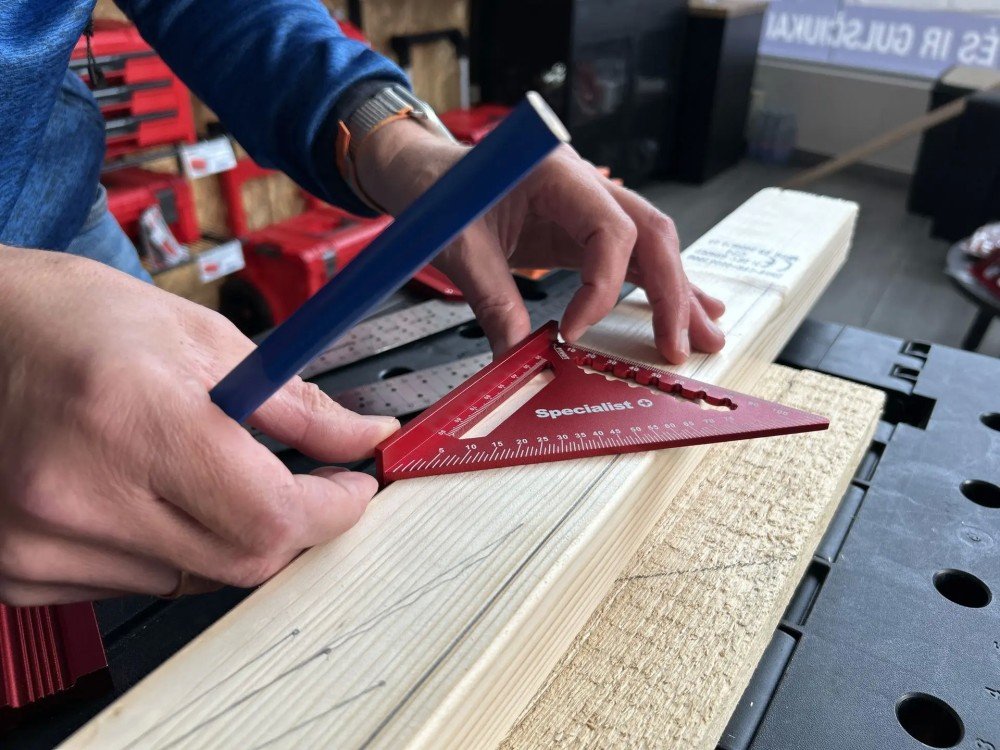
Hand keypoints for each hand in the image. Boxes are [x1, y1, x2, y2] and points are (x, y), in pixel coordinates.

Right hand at [0, 247, 397, 605]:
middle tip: (303, 484)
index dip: (331, 510)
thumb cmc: (78, 321)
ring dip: (224, 534)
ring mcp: (37, 543)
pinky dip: (167, 548)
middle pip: (240, 562)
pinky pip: (137, 584)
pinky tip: (146, 494)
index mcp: (130, 417)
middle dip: (289, 525)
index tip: (351, 489)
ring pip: (194, 580)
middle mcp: (76, 493)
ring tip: (197, 471)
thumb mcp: (204, 340)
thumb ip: (296, 406)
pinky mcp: (18, 571)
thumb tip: (362, 440)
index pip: (269, 514)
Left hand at [355, 120, 725, 362]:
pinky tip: (681, 312)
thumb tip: (518, 360)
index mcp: (556, 170)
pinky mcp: (578, 231)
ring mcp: (586, 207)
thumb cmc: (436, 192)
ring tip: (705, 334)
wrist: (421, 172)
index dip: (603, 287)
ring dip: (675, 293)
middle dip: (672, 292)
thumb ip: (493, 301)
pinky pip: (626, 259)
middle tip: (682, 344)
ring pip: (648, 247)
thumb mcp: (459, 247)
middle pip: (650, 235)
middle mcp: (583, 184)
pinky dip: (652, 288)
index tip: (576, 333)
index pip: (610, 231)